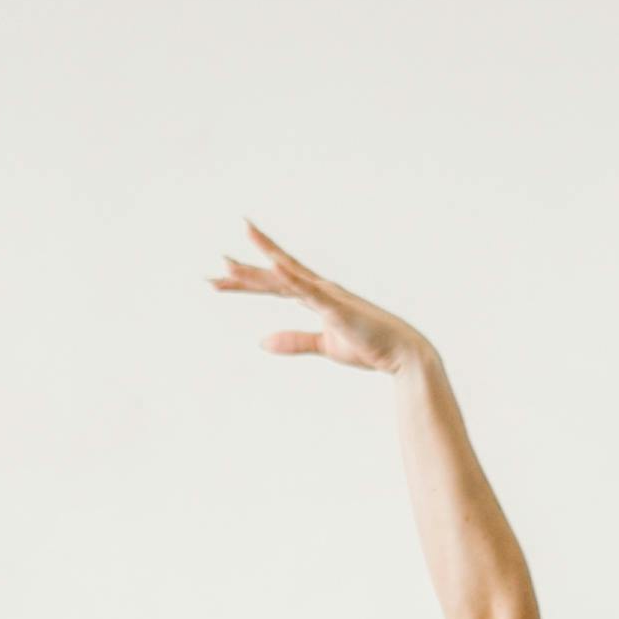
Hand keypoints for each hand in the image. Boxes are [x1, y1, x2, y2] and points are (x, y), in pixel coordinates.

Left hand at [212, 224, 432, 377]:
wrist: (401, 353)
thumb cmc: (368, 347)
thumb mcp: (324, 345)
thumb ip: (294, 341)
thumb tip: (261, 342)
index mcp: (317, 297)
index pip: (275, 283)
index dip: (249, 278)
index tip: (224, 271)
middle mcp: (320, 289)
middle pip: (273, 278)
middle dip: (244, 274)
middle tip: (216, 267)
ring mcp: (328, 296)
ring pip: (284, 280)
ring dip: (256, 273)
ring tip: (228, 264)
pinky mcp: (337, 307)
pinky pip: (309, 291)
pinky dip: (291, 278)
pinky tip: (273, 268)